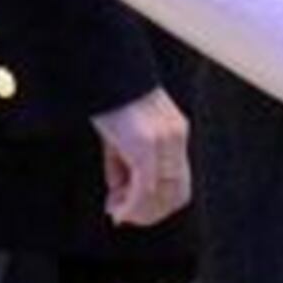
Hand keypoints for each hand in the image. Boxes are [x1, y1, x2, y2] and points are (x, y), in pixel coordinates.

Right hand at [91, 85, 190, 227]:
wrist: (103, 67)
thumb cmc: (107, 99)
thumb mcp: (118, 137)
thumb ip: (122, 167)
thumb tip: (118, 201)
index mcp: (175, 133)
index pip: (180, 184)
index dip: (157, 205)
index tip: (127, 210)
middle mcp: (176, 137)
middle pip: (178, 195)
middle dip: (149, 214)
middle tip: (120, 215)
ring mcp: (163, 140)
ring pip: (163, 195)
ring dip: (139, 212)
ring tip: (115, 208)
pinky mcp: (145, 143)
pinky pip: (145, 186)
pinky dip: (132, 205)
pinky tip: (116, 209)